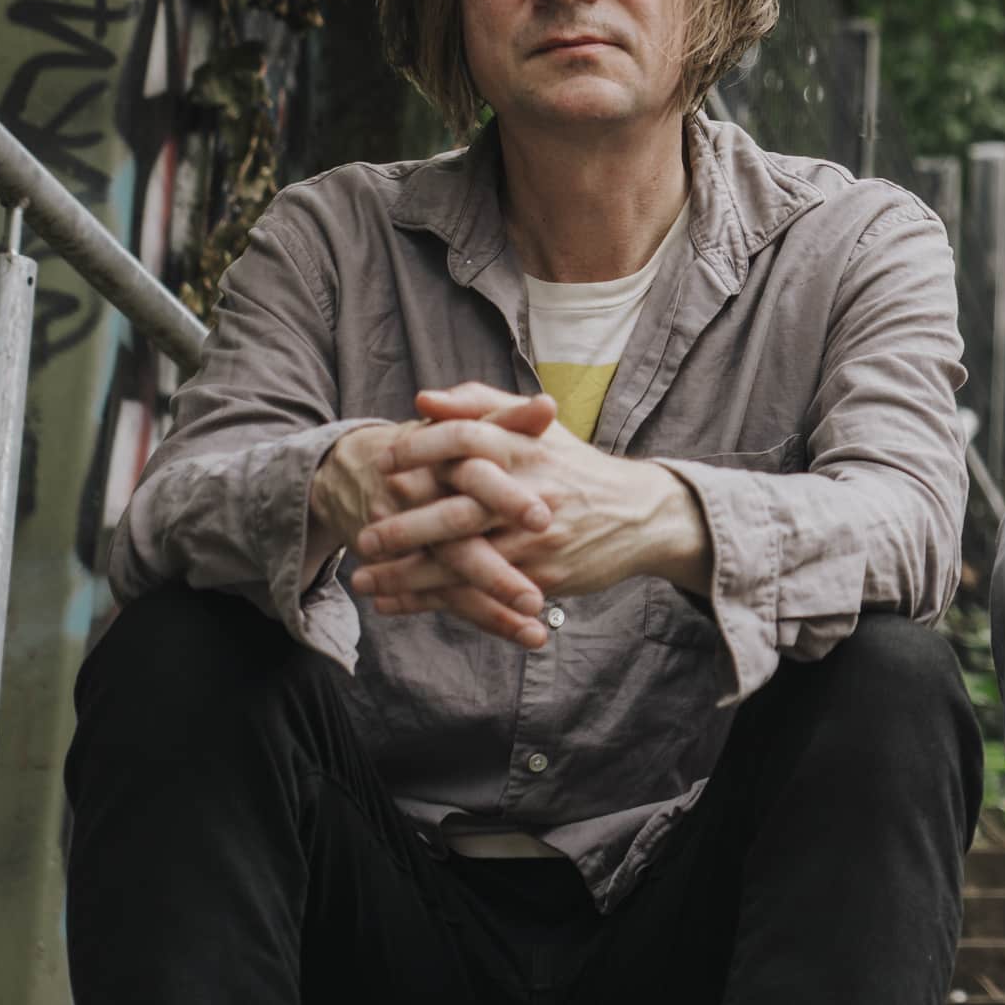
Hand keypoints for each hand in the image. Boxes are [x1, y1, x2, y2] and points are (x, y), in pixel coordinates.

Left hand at [341, 382, 702, 648]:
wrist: (642, 515)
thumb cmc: (576, 468)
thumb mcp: (538, 427)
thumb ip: (480, 405)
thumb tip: (423, 401)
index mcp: (527, 448)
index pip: (467, 440)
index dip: (422, 449)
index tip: (383, 462)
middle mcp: (531, 493)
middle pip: (458, 511)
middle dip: (404, 529)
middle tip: (362, 538)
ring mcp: (536, 539)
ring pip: (464, 561)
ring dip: (409, 574)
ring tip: (364, 580)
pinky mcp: (541, 576)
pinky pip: (480, 593)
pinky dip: (434, 600)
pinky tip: (396, 603)